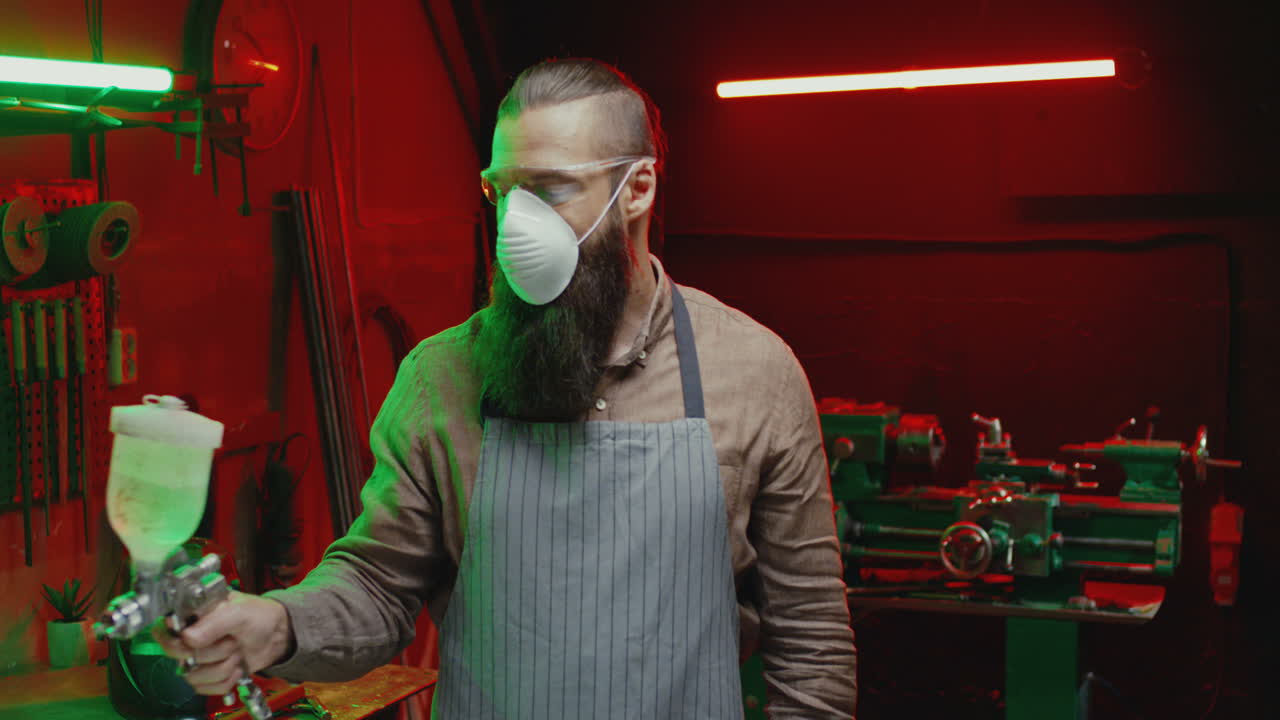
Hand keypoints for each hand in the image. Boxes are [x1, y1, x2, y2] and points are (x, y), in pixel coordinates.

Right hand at [151, 590, 294, 695]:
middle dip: (211, 652)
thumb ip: (214, 622)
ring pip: (193, 676)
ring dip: (221, 667)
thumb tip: (187, 637)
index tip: (194, 640)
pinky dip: (226, 680)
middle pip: (180, 657)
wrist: (277, 635)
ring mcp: (199, 658)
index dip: (175, 640)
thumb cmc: (259, 615)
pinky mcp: (208, 675)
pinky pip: (205, 688)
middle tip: (231, 641)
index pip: (163, 632)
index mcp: (192, 616)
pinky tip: (236, 666)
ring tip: (236, 652)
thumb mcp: (239, 611)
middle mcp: (190, 638)